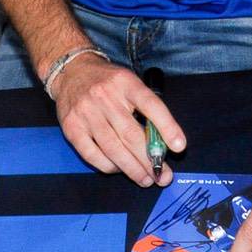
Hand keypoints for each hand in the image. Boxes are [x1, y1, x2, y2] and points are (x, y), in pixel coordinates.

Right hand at [52, 56, 183, 186]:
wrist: (72, 72)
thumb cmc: (109, 82)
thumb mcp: (130, 83)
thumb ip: (146, 107)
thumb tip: (163, 143)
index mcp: (125, 82)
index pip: (150, 104)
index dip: (167, 126)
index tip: (179, 147)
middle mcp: (105, 97)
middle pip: (131, 134)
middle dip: (149, 160)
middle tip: (162, 176)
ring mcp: (86, 113)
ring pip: (113, 148)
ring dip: (132, 169)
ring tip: (145, 179)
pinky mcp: (72, 128)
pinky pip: (92, 155)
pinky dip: (108, 166)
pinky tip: (119, 170)